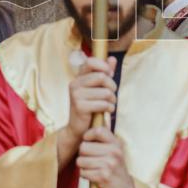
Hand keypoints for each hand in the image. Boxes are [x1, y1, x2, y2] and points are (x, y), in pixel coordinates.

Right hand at [57, 54, 117, 168]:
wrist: (80, 129)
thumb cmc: (91, 107)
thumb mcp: (98, 88)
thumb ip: (105, 73)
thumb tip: (112, 58)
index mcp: (78, 77)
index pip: (90, 62)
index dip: (103, 66)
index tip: (110, 74)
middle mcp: (75, 84)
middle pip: (102, 77)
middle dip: (112, 86)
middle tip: (112, 95)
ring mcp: (76, 95)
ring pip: (105, 92)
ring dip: (112, 99)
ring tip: (110, 104)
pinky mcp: (79, 107)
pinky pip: (102, 103)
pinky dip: (109, 108)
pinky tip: (106, 111)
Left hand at [77, 126, 134, 187]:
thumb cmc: (116, 168)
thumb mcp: (115, 151)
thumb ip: (105, 138)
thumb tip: (97, 119)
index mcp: (116, 143)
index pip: (98, 130)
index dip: (88, 135)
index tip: (88, 141)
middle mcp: (114, 152)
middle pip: (83, 147)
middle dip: (83, 155)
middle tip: (90, 160)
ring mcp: (108, 164)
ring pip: (80, 160)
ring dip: (83, 166)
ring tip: (92, 168)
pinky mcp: (102, 177)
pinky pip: (83, 172)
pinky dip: (85, 175)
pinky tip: (93, 176)